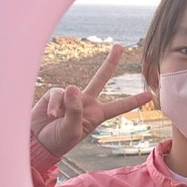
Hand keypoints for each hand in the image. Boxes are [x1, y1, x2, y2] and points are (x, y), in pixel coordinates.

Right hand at [29, 44, 153, 157]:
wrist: (37, 141)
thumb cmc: (57, 140)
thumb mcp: (72, 130)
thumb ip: (75, 110)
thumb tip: (72, 87)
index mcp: (96, 115)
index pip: (118, 107)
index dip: (133, 101)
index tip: (149, 95)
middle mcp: (86, 103)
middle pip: (101, 78)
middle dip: (110, 62)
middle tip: (119, 46)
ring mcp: (71, 97)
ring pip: (72, 91)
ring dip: (64, 106)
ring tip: (56, 119)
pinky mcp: (56, 94)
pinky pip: (58, 94)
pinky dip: (54, 105)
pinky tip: (50, 115)